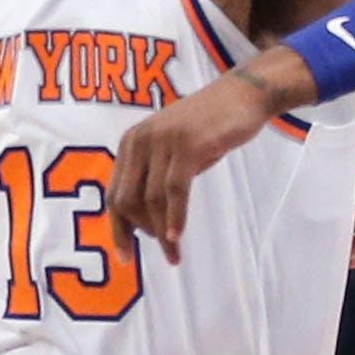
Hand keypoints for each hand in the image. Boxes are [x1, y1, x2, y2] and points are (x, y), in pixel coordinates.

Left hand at [108, 70, 293, 263]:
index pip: (113, 194)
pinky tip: (177, 235)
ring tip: (174, 253)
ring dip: (161, 233)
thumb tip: (142, 223)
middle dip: (141, 233)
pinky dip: (174, 217)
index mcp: (130, 143)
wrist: (241, 96)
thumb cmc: (209, 128)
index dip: (118, 230)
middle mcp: (139, 140)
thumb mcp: (172, 151)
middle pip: (126, 201)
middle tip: (164, 249)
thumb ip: (154, 177)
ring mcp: (162, 141)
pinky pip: (174, 190)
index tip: (126, 258)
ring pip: (150, 200)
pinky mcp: (187, 145)